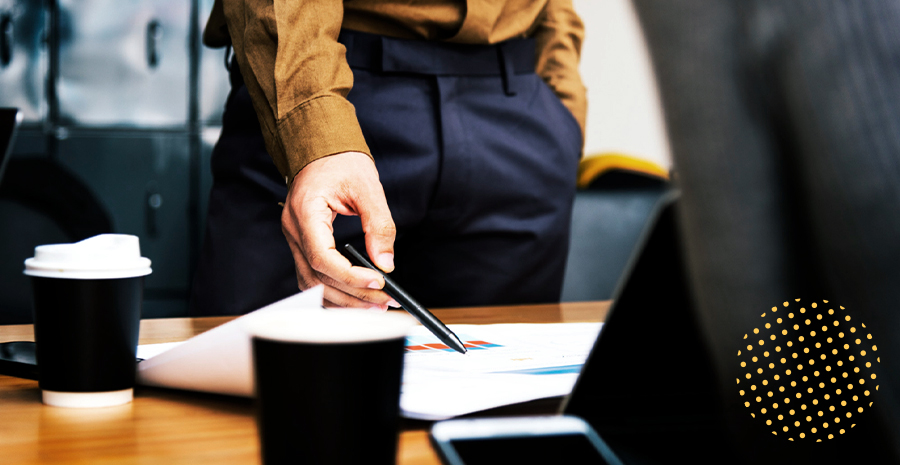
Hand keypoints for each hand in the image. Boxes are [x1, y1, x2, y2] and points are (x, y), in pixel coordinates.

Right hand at [281, 152, 398, 309]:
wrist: (321, 149)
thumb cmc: (340, 161)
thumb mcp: (368, 187)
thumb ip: (378, 225)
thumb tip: (385, 262)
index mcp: (306, 212)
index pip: (322, 257)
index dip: (350, 275)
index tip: (377, 283)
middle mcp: (294, 230)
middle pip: (317, 276)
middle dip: (352, 294)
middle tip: (384, 302)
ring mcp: (295, 239)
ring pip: (312, 283)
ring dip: (343, 299)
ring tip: (373, 305)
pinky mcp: (302, 244)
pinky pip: (312, 276)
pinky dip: (332, 291)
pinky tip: (354, 297)